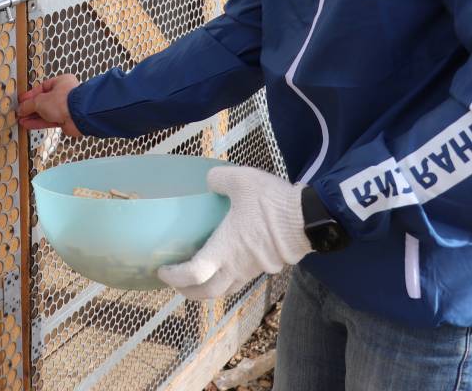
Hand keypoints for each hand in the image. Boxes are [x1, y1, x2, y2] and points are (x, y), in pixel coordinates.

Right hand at [17, 75, 82, 137]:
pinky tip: (28, 124)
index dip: (30, 95)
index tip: (21, 101)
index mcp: (61, 82)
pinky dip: (38, 123)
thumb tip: (20, 109)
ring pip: (46, 112)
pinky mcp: (65, 120)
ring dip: (33, 116)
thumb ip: (29, 105)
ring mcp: (65, 108)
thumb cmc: (65, 100)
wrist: (80, 115)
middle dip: (30, 107)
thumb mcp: (40, 100)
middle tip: (20, 111)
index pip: (42, 88)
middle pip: (43, 101)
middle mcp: (64, 94)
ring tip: (21, 119)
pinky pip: (49, 121)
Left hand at [157, 165, 311, 299]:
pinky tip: (228, 262)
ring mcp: (253, 269)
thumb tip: (209, 180)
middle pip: (207, 293)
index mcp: (225, 249)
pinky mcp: (267, 267)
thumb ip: (219, 179)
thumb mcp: (241, 180)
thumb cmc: (271, 203)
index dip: (174, 276)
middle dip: (187, 292)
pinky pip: (242, 280)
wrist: (309, 218)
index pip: (193, 274)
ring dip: (208, 288)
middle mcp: (236, 266)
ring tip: (198, 277)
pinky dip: (227, 279)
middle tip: (176, 282)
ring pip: (226, 289)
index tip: (162, 270)